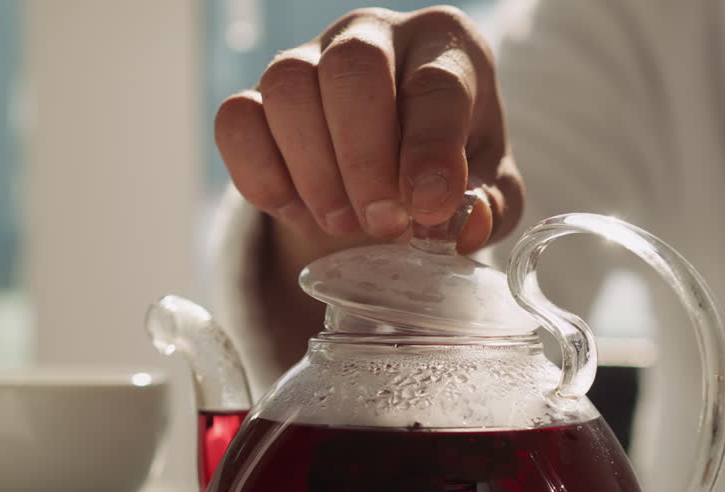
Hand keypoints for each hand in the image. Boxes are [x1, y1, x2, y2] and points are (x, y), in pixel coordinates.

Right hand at [215, 6, 523, 254]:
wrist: (387, 179)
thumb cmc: (445, 172)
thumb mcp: (486, 191)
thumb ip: (487, 207)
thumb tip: (464, 222)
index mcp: (444, 46)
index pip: (436, 84)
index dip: (430, 150)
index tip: (428, 208)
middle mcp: (373, 36)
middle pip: (354, 67)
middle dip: (364, 157)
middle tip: (381, 223)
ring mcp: (308, 59)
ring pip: (289, 87)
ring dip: (315, 170)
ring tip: (344, 224)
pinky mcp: (256, 96)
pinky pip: (237, 121)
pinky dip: (262, 176)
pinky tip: (296, 212)